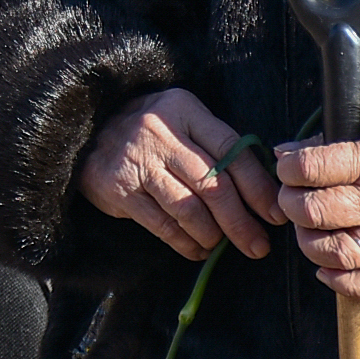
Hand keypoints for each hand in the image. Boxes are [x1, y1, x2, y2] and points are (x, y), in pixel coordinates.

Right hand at [78, 87, 286, 261]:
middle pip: (213, 185)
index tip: (275, 215)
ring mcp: (137, 161)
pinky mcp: (119, 189)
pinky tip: (198, 249)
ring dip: (213, 236)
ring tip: (223, 246)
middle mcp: (160, 132)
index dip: (258, 187)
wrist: (84, 129)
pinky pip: (163, 225)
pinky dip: (186, 243)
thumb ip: (215, 145)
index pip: (231, 150)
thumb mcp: (181, 121)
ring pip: (189, 209)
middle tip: (258, 246)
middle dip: (241, 222)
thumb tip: (264, 191)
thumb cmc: (148, 130)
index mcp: (183, 109)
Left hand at [277, 137, 359, 297]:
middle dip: (291, 205)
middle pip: (311, 211)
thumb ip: (313, 146)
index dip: (287, 169)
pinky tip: (326, 269)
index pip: (306, 168)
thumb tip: (281, 154)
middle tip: (296, 200)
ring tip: (312, 229)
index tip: (289, 170)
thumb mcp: (352, 138)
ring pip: (333, 252)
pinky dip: (340, 282)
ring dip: (310, 243)